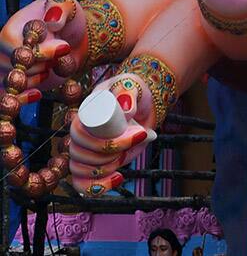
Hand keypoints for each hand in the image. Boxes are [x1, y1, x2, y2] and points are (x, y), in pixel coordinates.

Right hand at [0, 0, 85, 91]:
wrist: (73, 39)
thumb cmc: (67, 21)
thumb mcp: (68, 7)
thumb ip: (61, 9)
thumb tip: (53, 20)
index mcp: (12, 29)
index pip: (14, 45)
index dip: (40, 50)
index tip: (64, 47)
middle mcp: (4, 50)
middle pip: (13, 67)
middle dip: (41, 65)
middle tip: (59, 57)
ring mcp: (7, 69)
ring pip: (12, 83)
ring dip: (36, 79)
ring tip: (51, 67)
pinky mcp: (15, 86)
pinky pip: (7, 99)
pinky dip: (22, 99)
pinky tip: (36, 94)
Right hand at [68, 74, 154, 195]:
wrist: (142, 106)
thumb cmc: (133, 92)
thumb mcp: (131, 85)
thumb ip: (128, 90)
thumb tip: (126, 109)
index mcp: (82, 116)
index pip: (78, 135)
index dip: (102, 142)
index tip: (134, 136)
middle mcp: (80, 135)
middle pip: (79, 156)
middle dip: (109, 155)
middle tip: (136, 140)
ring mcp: (86, 151)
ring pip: (80, 170)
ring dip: (106, 168)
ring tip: (126, 155)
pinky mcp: (95, 164)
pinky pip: (82, 183)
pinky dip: (97, 187)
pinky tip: (117, 179)